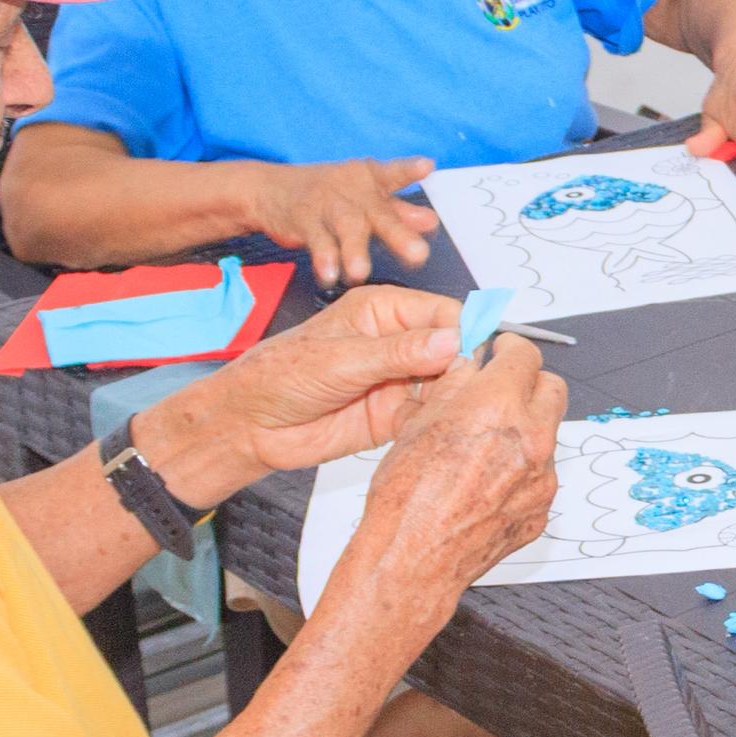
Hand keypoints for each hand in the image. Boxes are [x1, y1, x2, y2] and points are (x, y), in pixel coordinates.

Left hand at [141, 286, 468, 499]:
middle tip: (472, 388)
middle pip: (455, 348)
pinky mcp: (399, 413)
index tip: (484, 353)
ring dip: (455, 397)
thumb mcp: (342, 358)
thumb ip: (399, 353)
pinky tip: (436, 426)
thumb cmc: (279, 375)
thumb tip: (452, 342)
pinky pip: (433, 414)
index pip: (444, 312)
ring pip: (449, 383)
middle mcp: (399, 341)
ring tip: (456, 410)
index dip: (469, 331)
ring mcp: (400, 378)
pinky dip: (440, 421)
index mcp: (385, 309)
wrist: (252, 425)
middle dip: (467, 367)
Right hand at [252, 156, 439, 289]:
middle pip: (378, 211)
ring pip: (346, 226)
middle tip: (418, 255)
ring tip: (361, 273)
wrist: (268, 188)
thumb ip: (397, 211)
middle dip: (398, 234)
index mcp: (370, 179)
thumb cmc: (327, 195)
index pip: (394, 173)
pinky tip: (329, 274)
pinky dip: (323, 258)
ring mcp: (327, 203)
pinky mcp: (304, 219)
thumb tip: (430, 221)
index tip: (426, 167)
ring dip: (355, 250)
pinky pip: (316, 240)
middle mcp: (352, 189)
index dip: (409, 170)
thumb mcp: (364, 197)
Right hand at [341, 339, 567, 609]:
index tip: (501, 351)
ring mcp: (542, 476)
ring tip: (486, 446)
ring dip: (526, 429)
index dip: (510, 349)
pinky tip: (487, 482)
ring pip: (549, 433)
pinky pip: (541, 474)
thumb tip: (470, 365)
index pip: (525, 355)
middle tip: (503, 390)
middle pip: (553, 388)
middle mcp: (531, 438)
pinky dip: (522, 470)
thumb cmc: (406, 495)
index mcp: (498, 406)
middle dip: (529, 383)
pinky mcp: (543, 507)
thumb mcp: (417, 422)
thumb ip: (453, 386)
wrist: (412, 557)